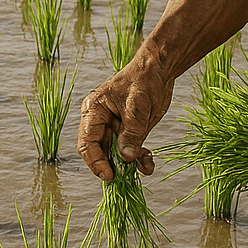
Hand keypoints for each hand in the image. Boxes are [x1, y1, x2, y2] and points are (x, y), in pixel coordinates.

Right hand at [78, 49, 173, 180]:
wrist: (161, 69)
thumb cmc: (144, 79)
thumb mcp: (138, 105)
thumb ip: (132, 132)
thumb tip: (126, 157)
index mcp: (93, 111)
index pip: (87, 143)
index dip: (96, 162)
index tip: (109, 175)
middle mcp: (101, 122)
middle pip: (100, 152)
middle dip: (113, 166)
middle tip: (125, 178)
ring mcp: (115, 127)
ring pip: (116, 154)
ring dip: (128, 165)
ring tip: (144, 167)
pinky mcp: (130, 131)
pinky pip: (131, 150)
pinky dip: (139, 159)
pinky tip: (148, 164)